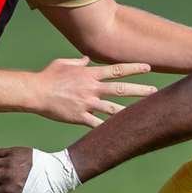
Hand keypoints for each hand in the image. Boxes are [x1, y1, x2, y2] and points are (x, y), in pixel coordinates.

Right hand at [33, 57, 155, 126]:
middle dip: (140, 90)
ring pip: (113, 108)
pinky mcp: (80, 117)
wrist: (35, 92)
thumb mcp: (64, 63)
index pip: (117, 70)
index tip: (148, 67)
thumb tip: (87, 59)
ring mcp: (87, 103)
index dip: (134, 68)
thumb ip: (78, 62)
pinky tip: (121, 134)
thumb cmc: (48, 76)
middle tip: (156, 92)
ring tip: (144, 114)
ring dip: (130, 111)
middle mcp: (92, 88)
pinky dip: (109, 129)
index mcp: (90, 74)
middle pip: (121, 89)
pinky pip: (97, 124)